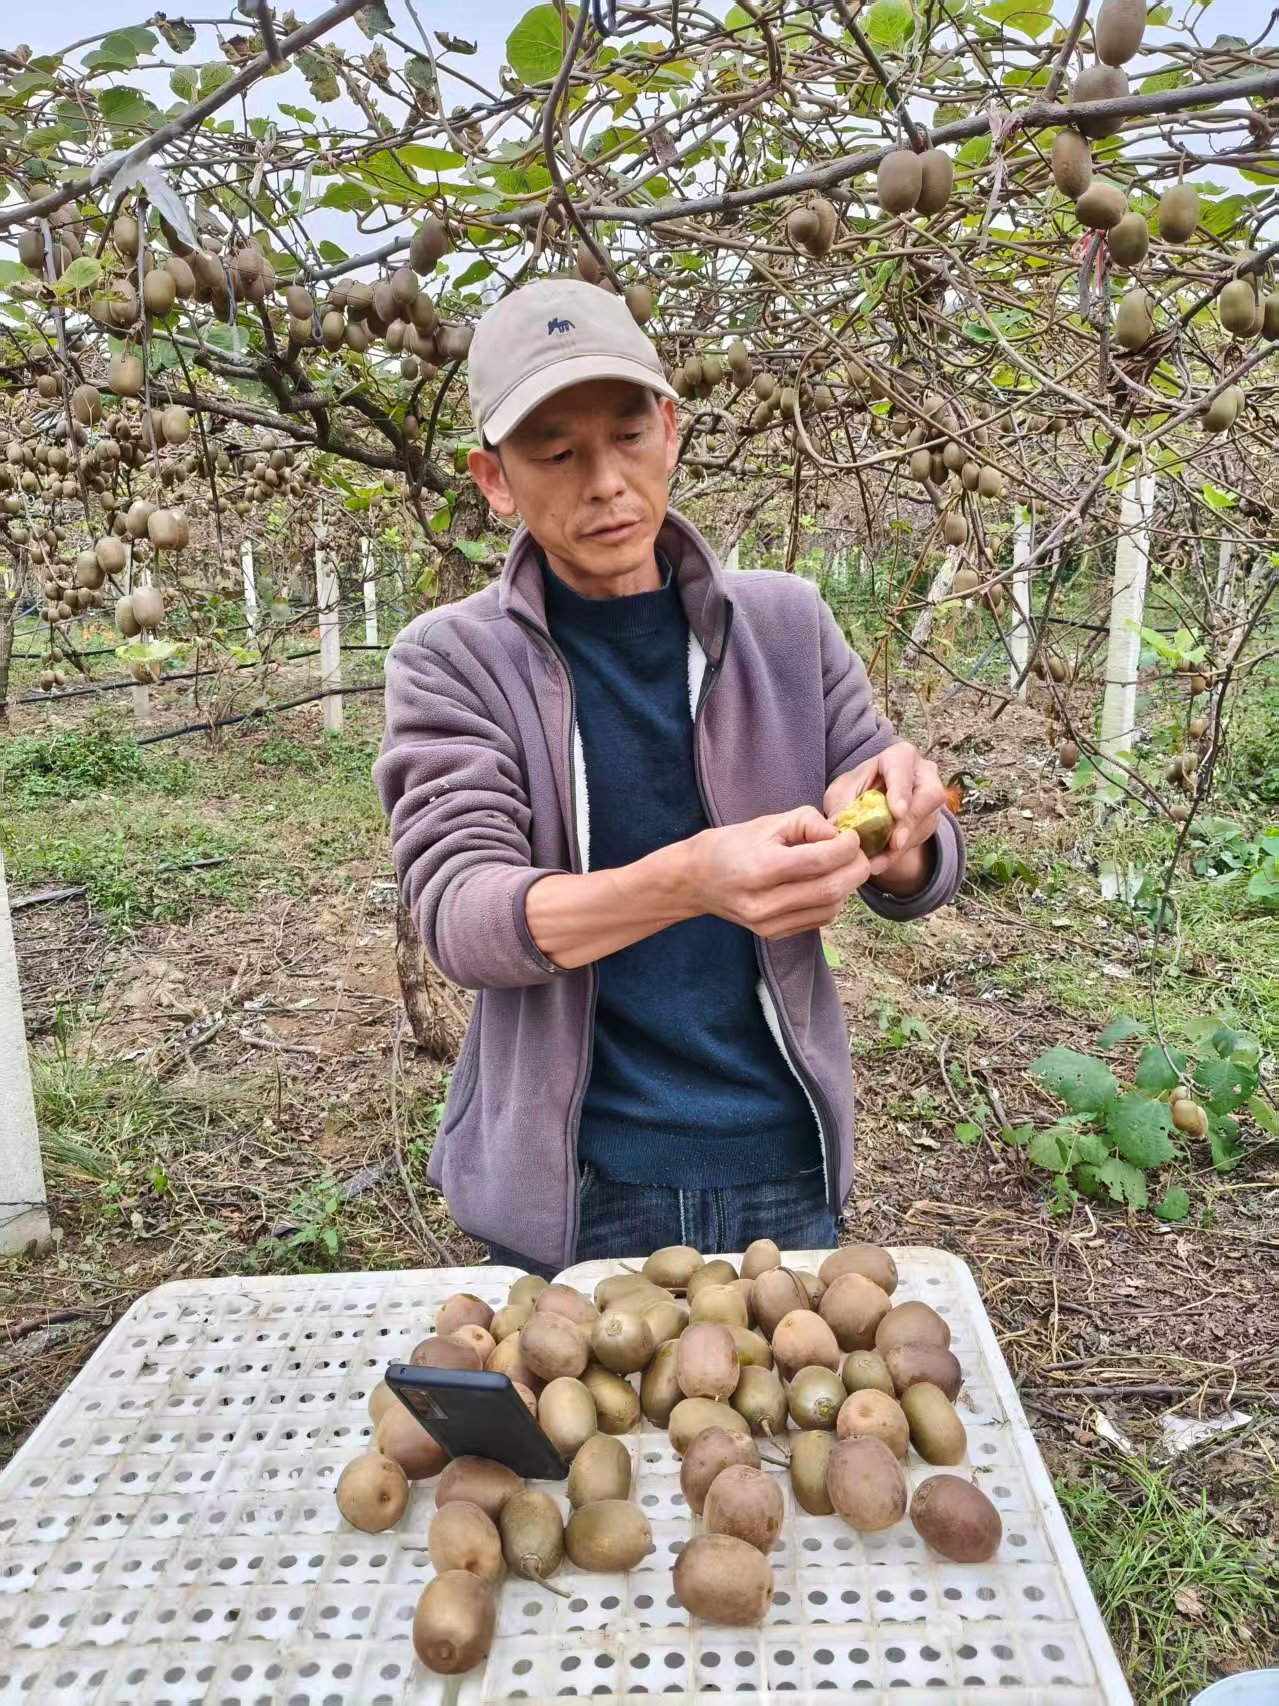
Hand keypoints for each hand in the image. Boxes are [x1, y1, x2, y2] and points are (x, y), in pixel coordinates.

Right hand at [684, 806, 872, 938]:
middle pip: (830, 889)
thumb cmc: (729, 845)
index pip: (819, 860)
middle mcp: (764, 902)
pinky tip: (825, 884)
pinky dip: (833, 901)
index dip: (846, 847)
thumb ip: (807, 823)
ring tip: (842, 867)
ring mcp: (769, 923)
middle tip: (858, 852)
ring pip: (831, 908)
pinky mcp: (774, 934)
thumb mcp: (765, 823)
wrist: (695, 881)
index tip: (852, 836)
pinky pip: (819, 920)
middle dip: (855, 868)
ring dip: (846, 886)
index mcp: (759, 868)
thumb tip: (839, 835)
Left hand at [824, 742, 945, 891]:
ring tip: (876, 861)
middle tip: (895, 843)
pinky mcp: (928, 823)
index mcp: (900, 757)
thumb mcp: (843, 792)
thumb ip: (842, 805)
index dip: (901, 790)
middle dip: (910, 821)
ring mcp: (929, 800)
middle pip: (928, 796)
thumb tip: (836, 827)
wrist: (870, 805)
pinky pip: (917, 841)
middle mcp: (922, 775)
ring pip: (925, 822)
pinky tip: (879, 865)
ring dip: (901, 845)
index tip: (896, 812)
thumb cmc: (857, 790)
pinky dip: (896, 856)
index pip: (904, 768)